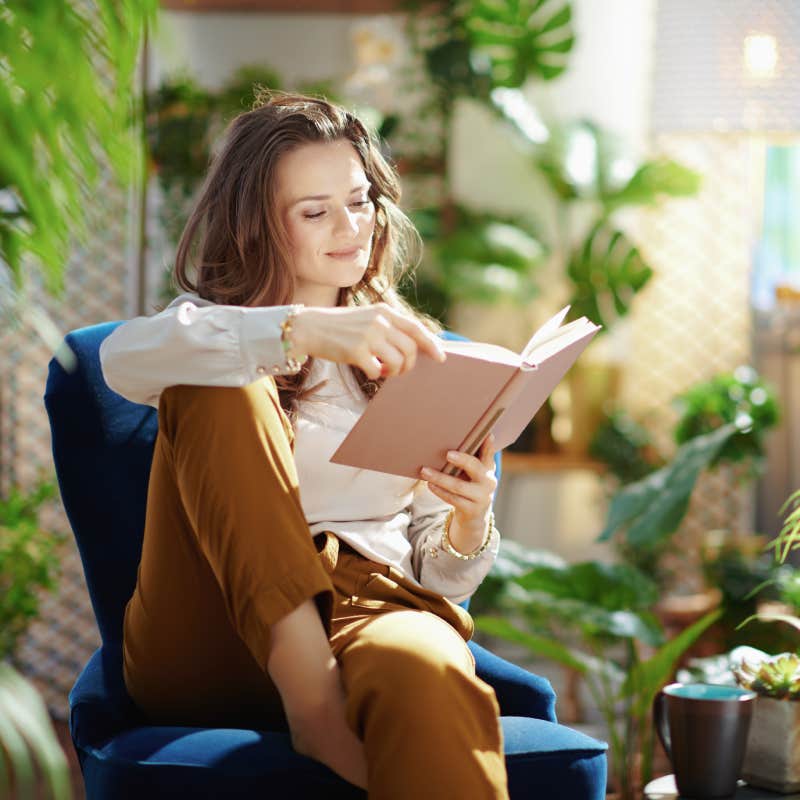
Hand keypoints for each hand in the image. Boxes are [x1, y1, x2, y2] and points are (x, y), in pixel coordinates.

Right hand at [290, 303, 445, 378]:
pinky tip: (369, 370)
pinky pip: (377, 371)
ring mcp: (368, 336)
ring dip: (393, 372)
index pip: (416, 328)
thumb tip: (413, 347)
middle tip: (398, 371)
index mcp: (384, 311)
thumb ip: (388, 327)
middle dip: (408, 365)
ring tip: (383, 371)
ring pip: (397, 362)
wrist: (310, 327)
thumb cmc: (340, 327)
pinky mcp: (356, 351)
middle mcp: (379, 321)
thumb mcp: (367, 318)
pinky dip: (375, 375)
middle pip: (410, 349)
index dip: (431, 344)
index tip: (441, 357)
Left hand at [419, 434, 497, 551]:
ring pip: (459, 486)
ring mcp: (482, 497)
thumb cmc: (470, 487)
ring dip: (440, 478)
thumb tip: (451, 439)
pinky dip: (440, 491)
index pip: (489, 453)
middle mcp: (489, 481)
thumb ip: (469, 458)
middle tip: (447, 454)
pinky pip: (453, 499)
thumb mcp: (474, 473)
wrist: (474, 516)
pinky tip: (430, 484)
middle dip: (462, 460)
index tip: (487, 435)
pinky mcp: (472, 510)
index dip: (488, 445)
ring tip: (425, 470)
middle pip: (475, 467)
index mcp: (489, 468)